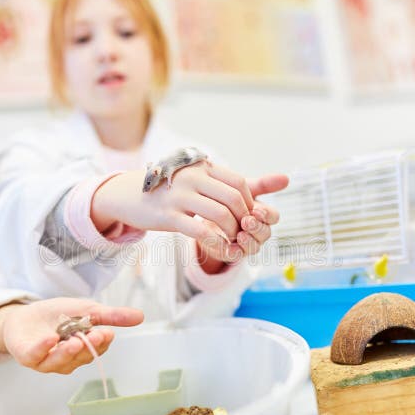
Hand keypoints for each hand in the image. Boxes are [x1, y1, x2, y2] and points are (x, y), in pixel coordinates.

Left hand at [0, 299, 142, 373]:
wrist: (24, 315)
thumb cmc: (57, 316)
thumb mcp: (87, 310)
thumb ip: (111, 315)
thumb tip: (141, 316)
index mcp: (83, 350)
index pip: (97, 350)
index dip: (103, 343)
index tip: (107, 332)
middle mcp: (67, 360)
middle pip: (81, 358)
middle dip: (89, 347)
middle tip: (96, 335)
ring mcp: (47, 361)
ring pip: (60, 362)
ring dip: (68, 353)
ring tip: (75, 341)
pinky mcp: (27, 356)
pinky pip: (36, 357)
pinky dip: (43, 349)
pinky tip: (50, 340)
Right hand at [91, 162, 253, 246]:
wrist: (129, 195)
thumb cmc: (171, 189)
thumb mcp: (202, 180)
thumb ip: (240, 183)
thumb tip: (286, 178)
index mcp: (202, 166)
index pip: (239, 183)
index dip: (250, 203)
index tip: (247, 218)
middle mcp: (192, 177)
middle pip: (234, 198)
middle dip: (244, 220)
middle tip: (243, 233)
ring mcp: (179, 195)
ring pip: (220, 214)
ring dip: (233, 232)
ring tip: (232, 240)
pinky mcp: (168, 216)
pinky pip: (200, 230)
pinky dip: (216, 242)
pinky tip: (221, 249)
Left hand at [235, 174, 286, 255]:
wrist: (205, 212)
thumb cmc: (227, 200)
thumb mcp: (242, 189)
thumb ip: (262, 185)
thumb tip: (286, 178)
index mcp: (262, 216)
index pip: (273, 217)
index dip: (267, 215)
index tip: (257, 209)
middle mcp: (257, 232)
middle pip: (265, 233)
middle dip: (257, 228)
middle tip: (247, 222)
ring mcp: (246, 244)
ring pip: (254, 247)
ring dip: (248, 242)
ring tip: (240, 235)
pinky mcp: (230, 253)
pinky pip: (235, 256)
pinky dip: (232, 251)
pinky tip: (227, 245)